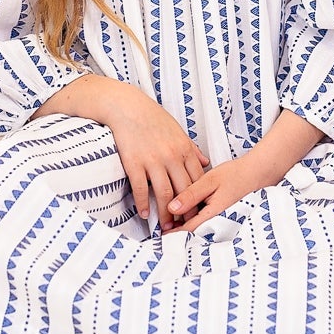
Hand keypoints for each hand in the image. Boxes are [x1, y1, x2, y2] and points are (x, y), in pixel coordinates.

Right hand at [98, 86, 208, 230]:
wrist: (127, 107)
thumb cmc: (153, 118)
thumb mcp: (178, 131)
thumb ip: (192, 149)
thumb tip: (206, 162)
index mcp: (184, 149)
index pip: (197, 179)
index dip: (199, 198)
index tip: (200, 211)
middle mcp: (171, 156)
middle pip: (183, 190)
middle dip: (186, 211)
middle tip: (186, 226)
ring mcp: (153, 160)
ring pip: (164, 194)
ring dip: (166, 213)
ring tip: (167, 226)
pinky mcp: (134, 163)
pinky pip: (140, 189)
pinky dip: (143, 204)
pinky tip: (145, 214)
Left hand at [169, 154, 274, 232]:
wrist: (258, 173)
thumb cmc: (236, 174)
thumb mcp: (209, 180)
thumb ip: (191, 195)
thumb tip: (171, 209)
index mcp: (213, 215)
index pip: (188, 230)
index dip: (172, 232)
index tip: (159, 233)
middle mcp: (218, 223)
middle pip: (193, 233)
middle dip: (178, 231)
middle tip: (163, 227)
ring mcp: (223, 222)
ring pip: (200, 229)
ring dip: (186, 226)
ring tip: (173, 221)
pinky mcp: (224, 218)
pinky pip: (207, 223)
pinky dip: (196, 220)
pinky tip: (190, 213)